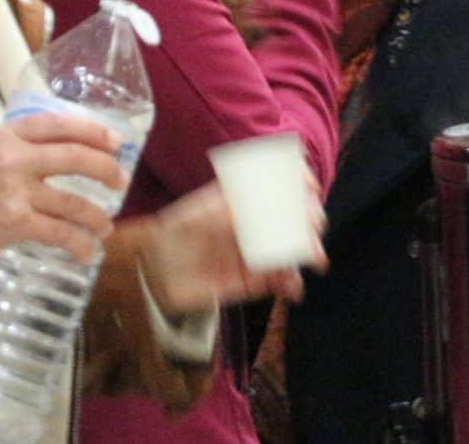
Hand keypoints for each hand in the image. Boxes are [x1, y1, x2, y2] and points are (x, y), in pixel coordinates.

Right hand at [0, 112, 125, 264]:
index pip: (58, 124)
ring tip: (105, 227)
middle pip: (74, 156)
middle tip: (120, 181)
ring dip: (96, 215)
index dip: (91, 131)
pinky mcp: (14, 223)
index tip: (114, 141)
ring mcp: (15, 191)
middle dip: (105, 168)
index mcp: (5, 136)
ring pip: (72, 200)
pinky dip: (79, 243)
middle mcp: (13, 158)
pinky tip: (87, 252)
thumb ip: (13, 150)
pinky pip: (59, 233)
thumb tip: (48, 154)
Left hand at [140, 182, 327, 314]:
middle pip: (295, 216)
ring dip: (310, 251)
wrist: (154, 273)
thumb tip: (271, 209)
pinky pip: (282, 281)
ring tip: (314, 259)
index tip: (311, 187)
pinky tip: (293, 287)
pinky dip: (292, 284)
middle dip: (310, 219)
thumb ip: (236, 212)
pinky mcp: (255, 280)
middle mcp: (256, 222)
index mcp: (244, 198)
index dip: (300, 181)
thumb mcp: (202, 215)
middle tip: (312, 226)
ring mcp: (258, 250)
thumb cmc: (175, 234)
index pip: (282, 183)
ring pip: (294, 248)